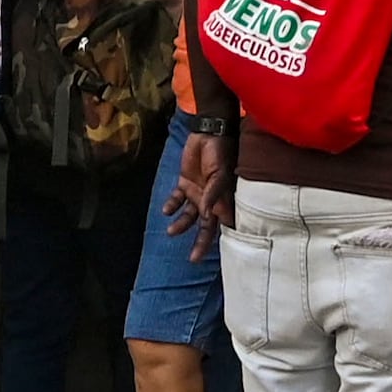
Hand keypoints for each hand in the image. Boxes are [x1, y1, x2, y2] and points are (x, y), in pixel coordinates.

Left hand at [162, 125, 227, 256]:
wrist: (209, 133)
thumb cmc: (222, 153)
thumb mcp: (221, 174)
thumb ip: (214, 194)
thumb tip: (207, 216)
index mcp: (224, 201)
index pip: (224, 225)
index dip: (224, 239)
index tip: (223, 256)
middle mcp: (211, 201)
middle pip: (206, 227)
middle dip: (201, 243)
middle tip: (194, 259)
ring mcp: (198, 193)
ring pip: (189, 216)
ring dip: (181, 225)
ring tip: (171, 232)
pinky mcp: (184, 183)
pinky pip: (177, 199)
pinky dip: (171, 205)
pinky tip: (166, 210)